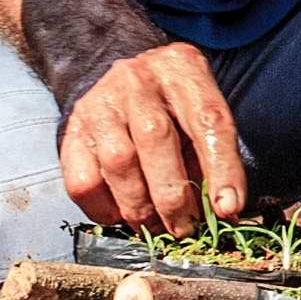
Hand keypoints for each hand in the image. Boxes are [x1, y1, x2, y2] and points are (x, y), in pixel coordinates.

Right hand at [57, 37, 249, 235]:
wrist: (125, 78)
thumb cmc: (174, 104)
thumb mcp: (201, 113)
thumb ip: (215, 156)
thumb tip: (224, 211)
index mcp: (183, 71)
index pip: (209, 121)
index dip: (222, 170)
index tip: (227, 209)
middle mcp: (138, 81)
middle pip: (156, 140)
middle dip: (173, 196)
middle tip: (185, 228)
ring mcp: (101, 104)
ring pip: (118, 162)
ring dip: (140, 207)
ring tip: (156, 227)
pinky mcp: (73, 130)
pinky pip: (83, 179)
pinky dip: (102, 208)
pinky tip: (120, 216)